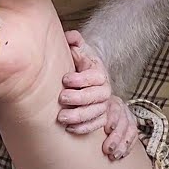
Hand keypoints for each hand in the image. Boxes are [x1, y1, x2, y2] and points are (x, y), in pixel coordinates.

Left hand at [58, 30, 141, 159]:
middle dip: (79, 100)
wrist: (91, 81)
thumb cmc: (82, 66)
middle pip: (98, 98)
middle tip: (61, 101)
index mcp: (100, 73)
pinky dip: (88, 131)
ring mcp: (107, 106)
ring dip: (82, 119)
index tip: (65, 79)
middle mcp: (106, 90)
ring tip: (63, 121)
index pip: (95, 76)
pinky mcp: (105, 120)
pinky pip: (101, 127)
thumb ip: (76, 42)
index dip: (80, 79)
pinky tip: (72, 131)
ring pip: (100, 115)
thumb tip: (71, 36)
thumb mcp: (80, 51)